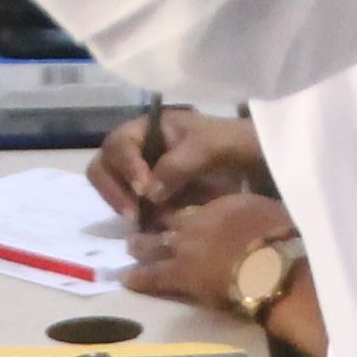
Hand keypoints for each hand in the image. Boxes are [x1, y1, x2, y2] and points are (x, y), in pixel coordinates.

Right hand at [86, 107, 268, 221]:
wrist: (254, 163)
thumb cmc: (231, 144)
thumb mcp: (209, 147)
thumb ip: (178, 165)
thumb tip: (149, 193)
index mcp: (147, 128)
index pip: (119, 144)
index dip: (127, 167)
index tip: (145, 190)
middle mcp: (137, 150)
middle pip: (103, 167)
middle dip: (114, 191)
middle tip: (134, 215)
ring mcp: (140, 174)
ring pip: (111, 189)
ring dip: (121, 206)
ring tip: (142, 224)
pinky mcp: (148, 198)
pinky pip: (129, 208)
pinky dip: (136, 218)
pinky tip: (152, 228)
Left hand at [122, 189, 294, 317]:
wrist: (271, 265)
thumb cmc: (281, 240)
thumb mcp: (269, 215)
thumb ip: (255, 213)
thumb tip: (261, 217)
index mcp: (223, 205)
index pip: (196, 203)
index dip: (185, 206)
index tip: (177, 209)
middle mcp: (198, 221)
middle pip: (169, 219)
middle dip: (155, 220)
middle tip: (144, 222)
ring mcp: (186, 247)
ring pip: (154, 244)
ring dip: (141, 245)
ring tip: (130, 247)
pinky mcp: (181, 275)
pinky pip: (153, 276)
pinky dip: (139, 277)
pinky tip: (127, 278)